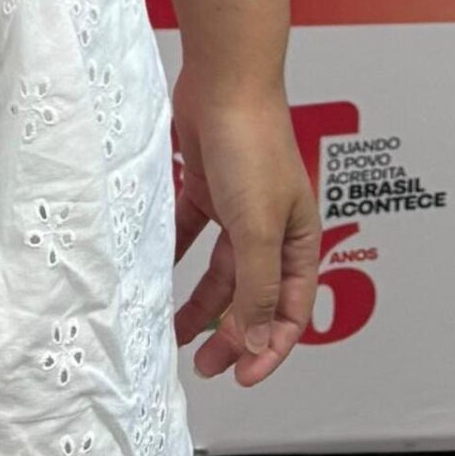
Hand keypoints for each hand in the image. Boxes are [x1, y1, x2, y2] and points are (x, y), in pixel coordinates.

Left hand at [167, 67, 320, 387]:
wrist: (223, 79)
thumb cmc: (253, 142)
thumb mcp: (259, 228)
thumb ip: (256, 286)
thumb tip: (253, 339)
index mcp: (298, 239)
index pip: (289, 310)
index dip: (269, 348)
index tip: (241, 377)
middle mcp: (270, 226)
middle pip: (252, 294)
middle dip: (231, 332)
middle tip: (205, 363)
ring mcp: (237, 205)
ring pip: (219, 268)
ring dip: (200, 300)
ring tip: (175, 328)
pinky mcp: (205, 184)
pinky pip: (190, 231)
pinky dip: (176, 253)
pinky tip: (156, 271)